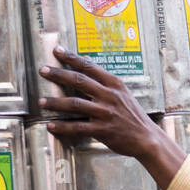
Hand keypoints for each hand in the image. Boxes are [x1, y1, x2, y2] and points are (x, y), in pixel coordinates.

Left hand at [39, 47, 162, 159]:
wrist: (147, 138)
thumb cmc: (133, 115)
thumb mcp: (122, 93)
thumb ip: (104, 79)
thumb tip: (87, 62)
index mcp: (113, 84)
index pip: (89, 66)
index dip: (71, 58)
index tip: (56, 51)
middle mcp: (108, 95)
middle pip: (79, 81)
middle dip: (58, 74)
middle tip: (43, 70)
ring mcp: (105, 113)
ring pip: (75, 104)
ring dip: (56, 102)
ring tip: (42, 101)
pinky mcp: (102, 130)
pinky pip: (78, 127)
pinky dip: (63, 127)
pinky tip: (51, 126)